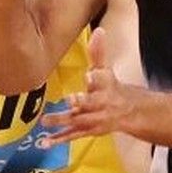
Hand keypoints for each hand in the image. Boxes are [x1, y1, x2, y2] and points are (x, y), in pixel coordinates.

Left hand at [42, 28, 130, 145]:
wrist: (127, 112)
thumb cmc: (110, 87)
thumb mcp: (105, 70)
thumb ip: (99, 52)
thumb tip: (98, 30)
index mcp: (105, 86)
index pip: (101, 79)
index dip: (95, 77)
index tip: (90, 74)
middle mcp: (100, 104)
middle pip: (91, 103)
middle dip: (82, 102)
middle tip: (71, 100)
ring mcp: (94, 119)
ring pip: (78, 121)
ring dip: (62, 122)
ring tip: (44, 122)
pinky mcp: (87, 131)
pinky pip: (72, 135)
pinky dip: (58, 139)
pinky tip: (44, 142)